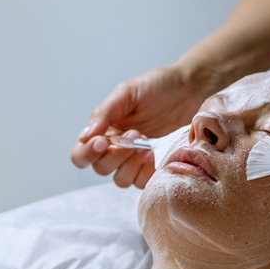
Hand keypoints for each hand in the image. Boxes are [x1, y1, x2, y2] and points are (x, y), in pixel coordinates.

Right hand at [71, 65, 206, 187]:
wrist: (188, 89)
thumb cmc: (156, 86)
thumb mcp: (126, 93)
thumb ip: (104, 114)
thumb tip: (84, 136)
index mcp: (102, 129)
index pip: (81, 154)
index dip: (88, 154)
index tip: (103, 142)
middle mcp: (114, 146)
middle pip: (100, 168)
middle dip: (116, 155)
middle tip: (136, 135)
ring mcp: (133, 157)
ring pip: (120, 179)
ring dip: (131, 165)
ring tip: (146, 145)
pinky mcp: (152, 164)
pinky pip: (142, 182)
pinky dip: (146, 172)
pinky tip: (153, 155)